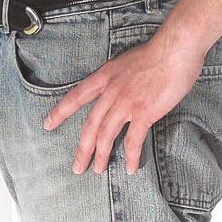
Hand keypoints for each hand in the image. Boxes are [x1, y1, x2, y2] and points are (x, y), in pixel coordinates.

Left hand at [43, 23, 210, 175]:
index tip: (48, 125)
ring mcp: (126, 103)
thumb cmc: (157, 53)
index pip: (76, 97)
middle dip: (82, 149)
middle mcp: (111, 91)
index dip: (60, 112)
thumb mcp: (126, 62)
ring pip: (106, 135)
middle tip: (77, 166)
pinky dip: (131, 156)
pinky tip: (130, 168)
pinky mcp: (144, 113)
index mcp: (105, 76)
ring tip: (97, 170)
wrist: (174, 50)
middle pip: (90, 125)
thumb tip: (120, 89)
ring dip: (101, 156)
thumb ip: (119, 78)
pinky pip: (134, 141)